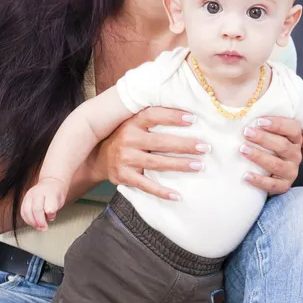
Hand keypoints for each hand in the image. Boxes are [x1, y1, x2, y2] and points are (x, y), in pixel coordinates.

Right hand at [21, 177, 66, 230]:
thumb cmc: (56, 193)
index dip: (50, 213)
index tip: (51, 218)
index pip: (48, 204)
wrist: (50, 183)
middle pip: (36, 209)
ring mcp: (29, 196)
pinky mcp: (24, 200)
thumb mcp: (60, 199)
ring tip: (39, 227)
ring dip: (32, 222)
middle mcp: (37, 192)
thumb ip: (55, 207)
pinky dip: (27, 219)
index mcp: (49, 192)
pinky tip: (33, 223)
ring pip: (26, 211)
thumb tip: (49, 214)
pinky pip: (22, 212)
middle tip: (44, 228)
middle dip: (40, 221)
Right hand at [91, 107, 210, 200]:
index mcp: (131, 123)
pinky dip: (161, 192)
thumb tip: (183, 107)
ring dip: (180, 165)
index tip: (192, 118)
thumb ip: (150, 117)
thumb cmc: (124, 137)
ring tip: (199, 165)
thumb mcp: (131, 123)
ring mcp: (125, 159)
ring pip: (157, 163)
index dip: (172, 116)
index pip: (153, 116)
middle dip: (184, 145)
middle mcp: (127, 140)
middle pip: (160, 142)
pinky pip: (146, 185)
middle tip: (205, 147)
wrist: (97, 158)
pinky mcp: (124, 177)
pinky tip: (177, 195)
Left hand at [240, 116, 302, 194]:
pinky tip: (245, 175)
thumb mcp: (271, 131)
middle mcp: (295, 154)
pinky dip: (259, 180)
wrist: (279, 169)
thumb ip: (263, 121)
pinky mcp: (283, 185)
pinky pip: (272, 185)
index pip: (292, 128)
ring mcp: (290, 171)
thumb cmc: (269, 144)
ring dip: (259, 157)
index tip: (259, 120)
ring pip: (277, 164)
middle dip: (263, 139)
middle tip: (246, 132)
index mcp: (295, 138)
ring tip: (243, 150)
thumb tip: (244, 106)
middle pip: (283, 146)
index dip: (277, 124)